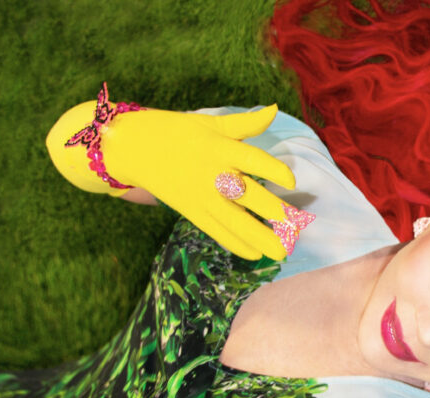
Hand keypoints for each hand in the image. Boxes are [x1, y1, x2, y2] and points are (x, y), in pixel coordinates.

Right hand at [47, 97, 296, 259]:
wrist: (132, 147)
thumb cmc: (177, 131)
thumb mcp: (211, 123)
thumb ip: (245, 123)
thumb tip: (273, 110)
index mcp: (218, 147)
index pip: (250, 158)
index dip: (272, 169)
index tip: (291, 182)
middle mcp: (211, 173)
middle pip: (246, 195)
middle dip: (272, 212)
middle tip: (297, 228)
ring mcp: (201, 195)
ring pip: (233, 220)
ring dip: (259, 238)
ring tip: (281, 252)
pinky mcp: (191, 211)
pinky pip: (215, 230)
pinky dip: (234, 243)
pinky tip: (254, 255)